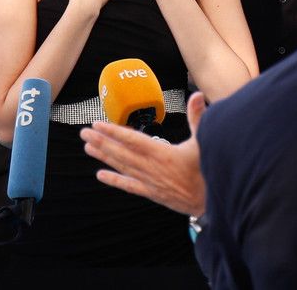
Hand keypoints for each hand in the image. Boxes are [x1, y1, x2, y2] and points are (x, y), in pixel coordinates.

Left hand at [80, 91, 207, 215]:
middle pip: (121, 153)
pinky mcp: (152, 193)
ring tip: (87, 147)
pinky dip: (115, 180)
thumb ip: (198, 117)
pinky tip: (100, 175)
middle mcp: (152, 168)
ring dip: (104, 156)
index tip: (98, 124)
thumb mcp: (204, 141)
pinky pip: (129, 186)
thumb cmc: (209, 169)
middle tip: (84, 133)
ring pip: (122, 167)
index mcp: (162, 153)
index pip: (132, 140)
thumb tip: (198, 95)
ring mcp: (150, 182)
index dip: (114, 131)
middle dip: (102, 142)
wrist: (212, 201)